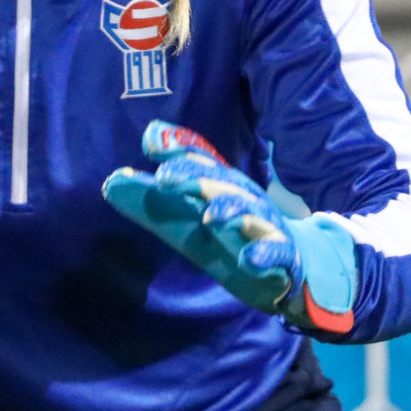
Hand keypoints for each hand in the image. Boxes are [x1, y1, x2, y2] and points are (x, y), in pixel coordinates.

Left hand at [101, 120, 356, 333]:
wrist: (297, 266)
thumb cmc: (235, 235)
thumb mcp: (190, 219)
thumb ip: (154, 200)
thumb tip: (113, 179)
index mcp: (224, 188)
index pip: (201, 164)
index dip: (178, 153)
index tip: (149, 143)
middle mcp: (246, 202)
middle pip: (223, 185)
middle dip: (197, 179)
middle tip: (166, 179)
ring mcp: (267, 229)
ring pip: (251, 216)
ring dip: (232, 212)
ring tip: (210, 215)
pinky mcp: (284, 258)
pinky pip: (276, 255)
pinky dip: (264, 256)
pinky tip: (249, 260)